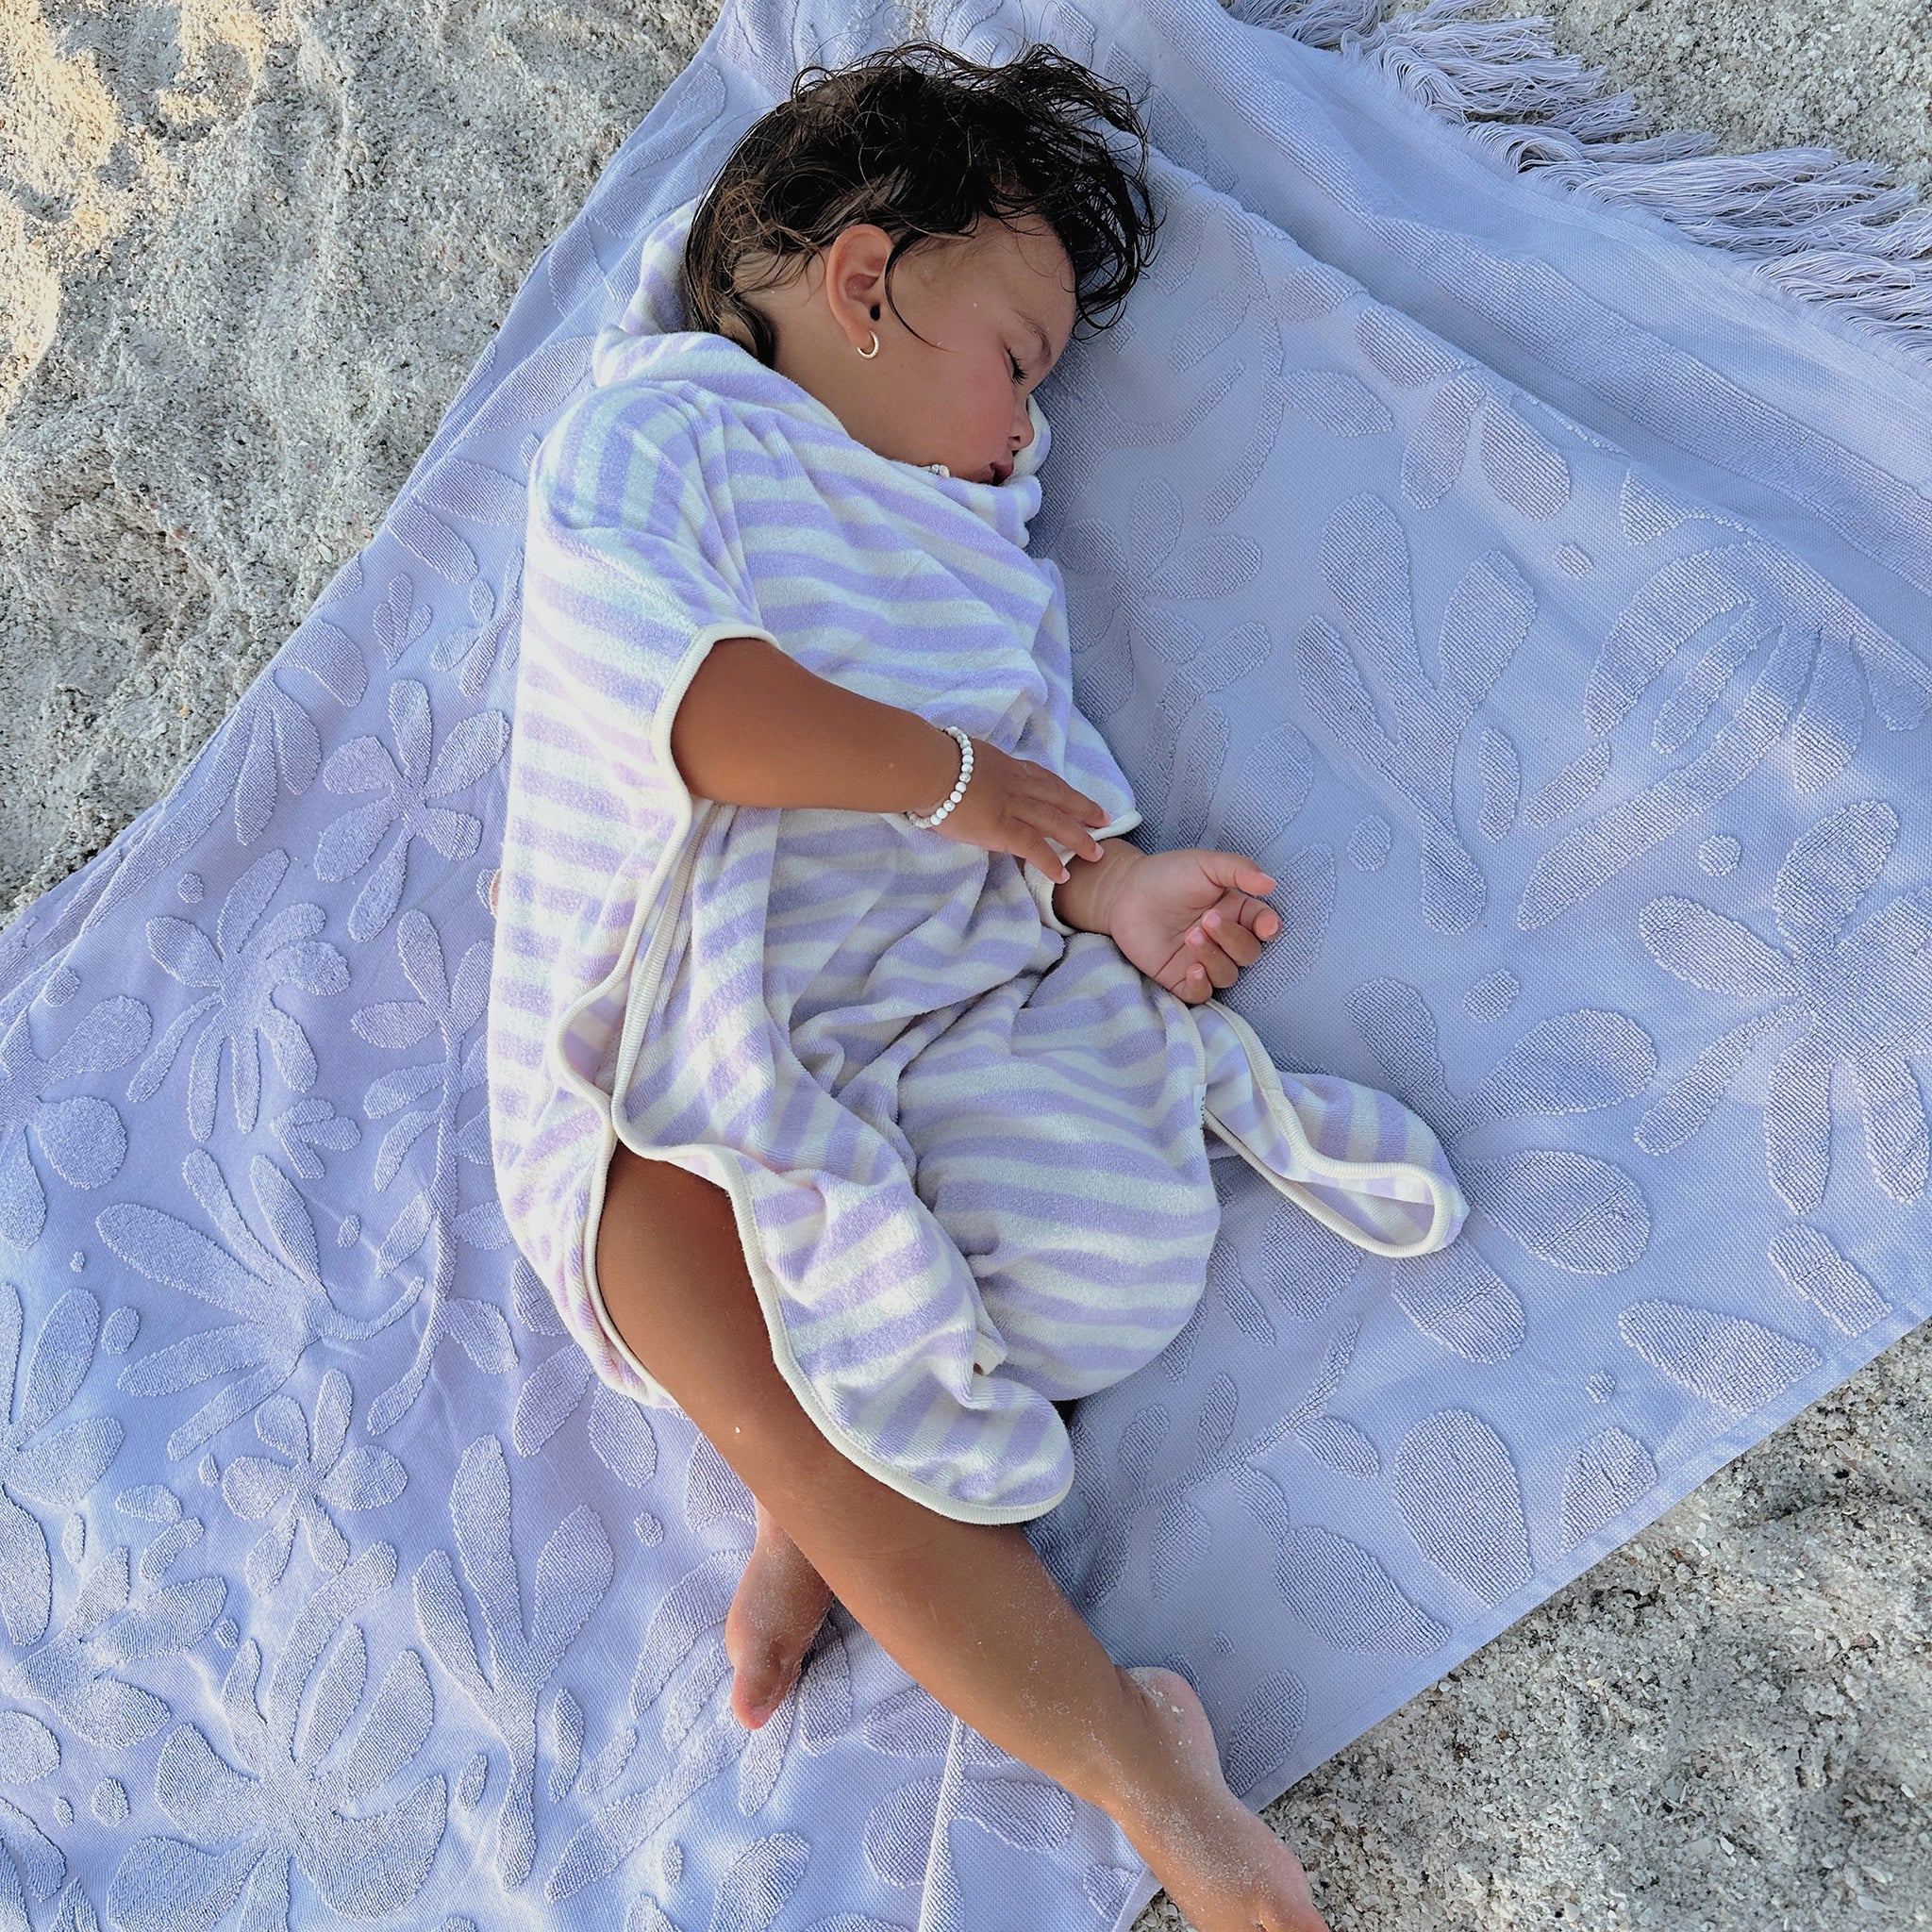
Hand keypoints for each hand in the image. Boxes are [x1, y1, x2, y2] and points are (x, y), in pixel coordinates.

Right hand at [924, 735, 1111, 879]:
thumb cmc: (931, 760)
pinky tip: (1063, 874)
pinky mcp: (1001, 828)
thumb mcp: (960, 756)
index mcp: (1004, 766)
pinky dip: (1050, 860)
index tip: (1076, 796)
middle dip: (1083, 809)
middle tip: (1105, 819)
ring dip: (1078, 837)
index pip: (1040, 777)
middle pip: (1058, 796)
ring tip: (1096, 853)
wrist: (926, 767)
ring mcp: (1011, 806)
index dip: (1062, 788)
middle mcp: (1015, 784)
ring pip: (1054, 821)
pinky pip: (1033, 846)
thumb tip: (963, 778)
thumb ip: (970, 769)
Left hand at [1105, 848, 1279, 1004]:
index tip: (1265, 927)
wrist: (1125, 892)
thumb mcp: (1206, 864)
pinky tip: (1193, 969)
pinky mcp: (1179, 977)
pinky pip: (1202, 994)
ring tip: (1191, 936)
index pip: (1264, 926)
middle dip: (1232, 939)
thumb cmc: (1167, 875)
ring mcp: (1202, 960)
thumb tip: (1270, 883)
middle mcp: (1223, 939)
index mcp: (1235, 912)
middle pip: (1248, 953)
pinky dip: (1202, 986)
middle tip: (1207, 919)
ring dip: (1215, 958)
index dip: (1269, 929)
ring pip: (1228, 974)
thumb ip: (1239, 870)